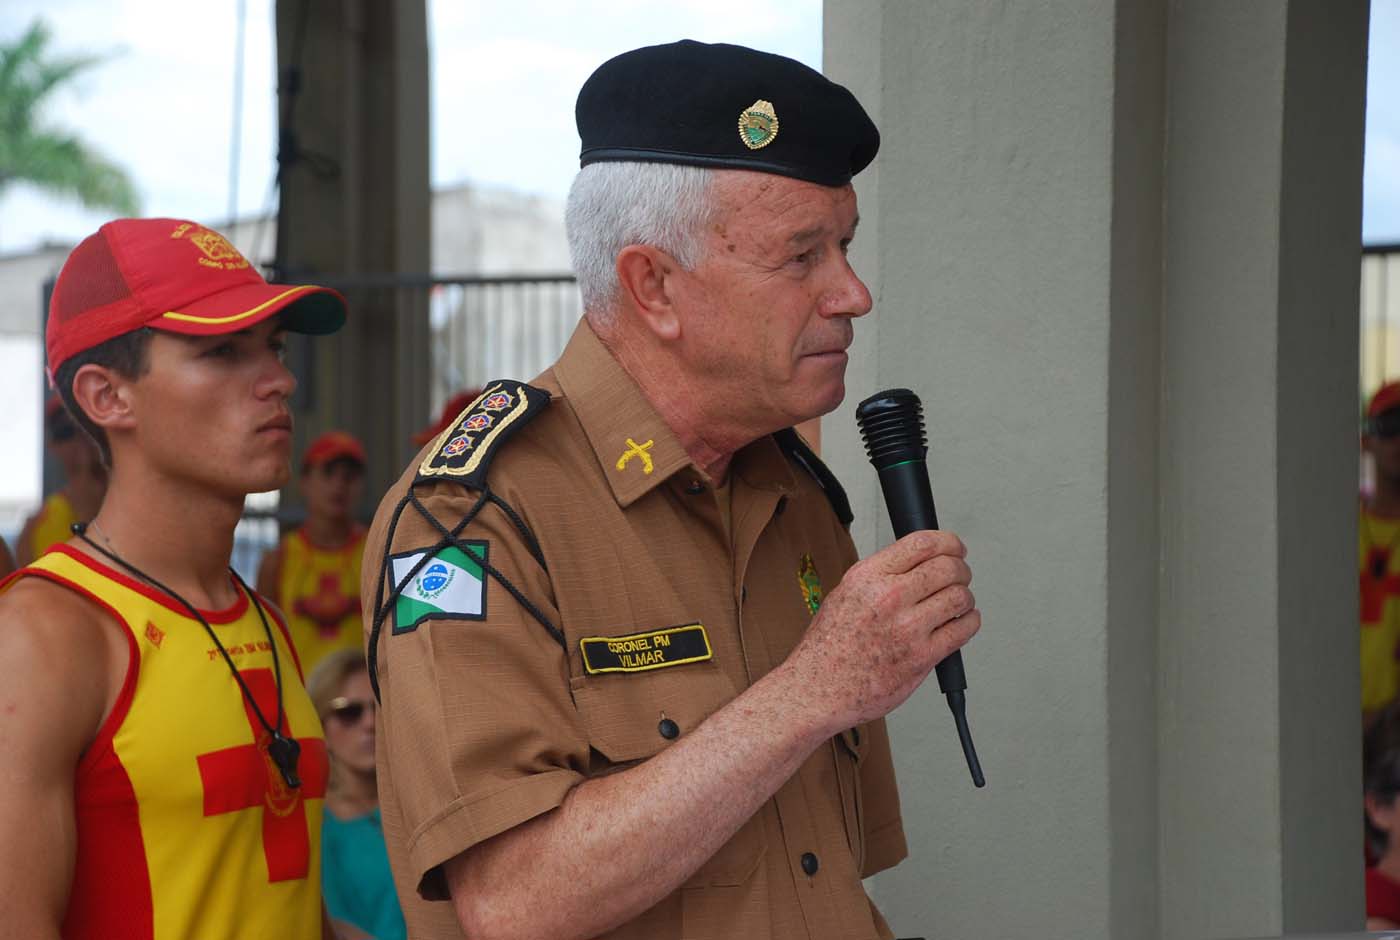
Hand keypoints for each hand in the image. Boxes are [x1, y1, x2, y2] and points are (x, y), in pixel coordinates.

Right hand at [782, 530, 979, 730]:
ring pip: (960, 597)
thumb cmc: (828, 647)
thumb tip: (916, 564)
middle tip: (960, 576)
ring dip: (965, 597)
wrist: (818, 688)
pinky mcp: (921, 657)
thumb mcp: (844, 593)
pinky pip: (963, 630)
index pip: (923, 543)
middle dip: (961, 569)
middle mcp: (888, 597)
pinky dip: (969, 622)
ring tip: (959, 603)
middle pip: (947, 567)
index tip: (955, 548)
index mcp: (867, 577)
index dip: (949, 542)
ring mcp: (907, 628)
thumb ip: (880, 576)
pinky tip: (962, 623)